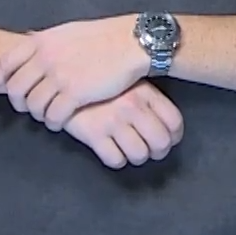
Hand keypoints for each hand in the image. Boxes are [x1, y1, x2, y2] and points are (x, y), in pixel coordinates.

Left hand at [0, 16, 150, 130]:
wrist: (130, 42)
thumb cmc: (100, 38)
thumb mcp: (64, 32)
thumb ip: (44, 43)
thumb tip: (29, 47)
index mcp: (40, 42)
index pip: (4, 63)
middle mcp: (45, 58)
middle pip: (16, 89)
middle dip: (18, 103)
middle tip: (26, 109)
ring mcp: (59, 76)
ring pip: (33, 105)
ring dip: (37, 115)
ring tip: (46, 116)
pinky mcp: (75, 93)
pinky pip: (53, 115)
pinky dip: (52, 122)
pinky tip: (59, 122)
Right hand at [62, 81, 184, 167]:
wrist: (61, 74)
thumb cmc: (96, 77)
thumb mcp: (125, 79)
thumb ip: (145, 97)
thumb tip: (163, 121)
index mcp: (144, 92)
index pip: (174, 121)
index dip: (173, 136)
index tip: (167, 140)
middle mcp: (132, 108)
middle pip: (160, 142)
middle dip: (157, 152)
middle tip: (149, 151)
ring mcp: (113, 121)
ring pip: (139, 154)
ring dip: (136, 157)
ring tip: (129, 152)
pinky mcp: (93, 134)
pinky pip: (114, 159)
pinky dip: (116, 160)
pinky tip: (111, 151)